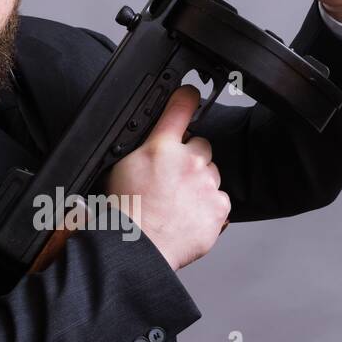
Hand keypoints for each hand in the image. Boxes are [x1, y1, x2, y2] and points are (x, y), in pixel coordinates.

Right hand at [106, 86, 230, 270]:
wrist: (138, 248)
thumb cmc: (125, 213)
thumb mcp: (121, 167)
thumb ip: (143, 148)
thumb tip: (151, 140)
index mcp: (160, 147)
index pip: (180, 107)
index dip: (187, 96)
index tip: (191, 93)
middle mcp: (187, 160)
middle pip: (201, 145)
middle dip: (191, 158)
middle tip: (173, 179)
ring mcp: (206, 183)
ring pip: (211, 174)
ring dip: (200, 183)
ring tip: (178, 203)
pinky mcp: (219, 207)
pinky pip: (219, 199)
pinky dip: (208, 207)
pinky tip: (189, 216)